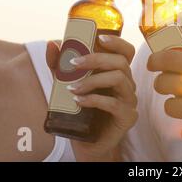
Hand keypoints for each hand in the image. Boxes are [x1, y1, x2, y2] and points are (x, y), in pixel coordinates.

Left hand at [46, 35, 137, 161]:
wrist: (87, 143)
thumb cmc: (81, 112)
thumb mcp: (67, 84)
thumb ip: (60, 66)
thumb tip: (52, 44)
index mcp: (117, 73)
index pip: (126, 52)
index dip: (117, 42)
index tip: (99, 37)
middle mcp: (127, 84)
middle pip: (121, 62)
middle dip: (96, 59)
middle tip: (73, 63)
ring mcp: (129, 100)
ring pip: (118, 79)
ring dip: (92, 80)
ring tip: (72, 88)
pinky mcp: (127, 116)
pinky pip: (113, 103)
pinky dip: (93, 99)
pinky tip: (78, 101)